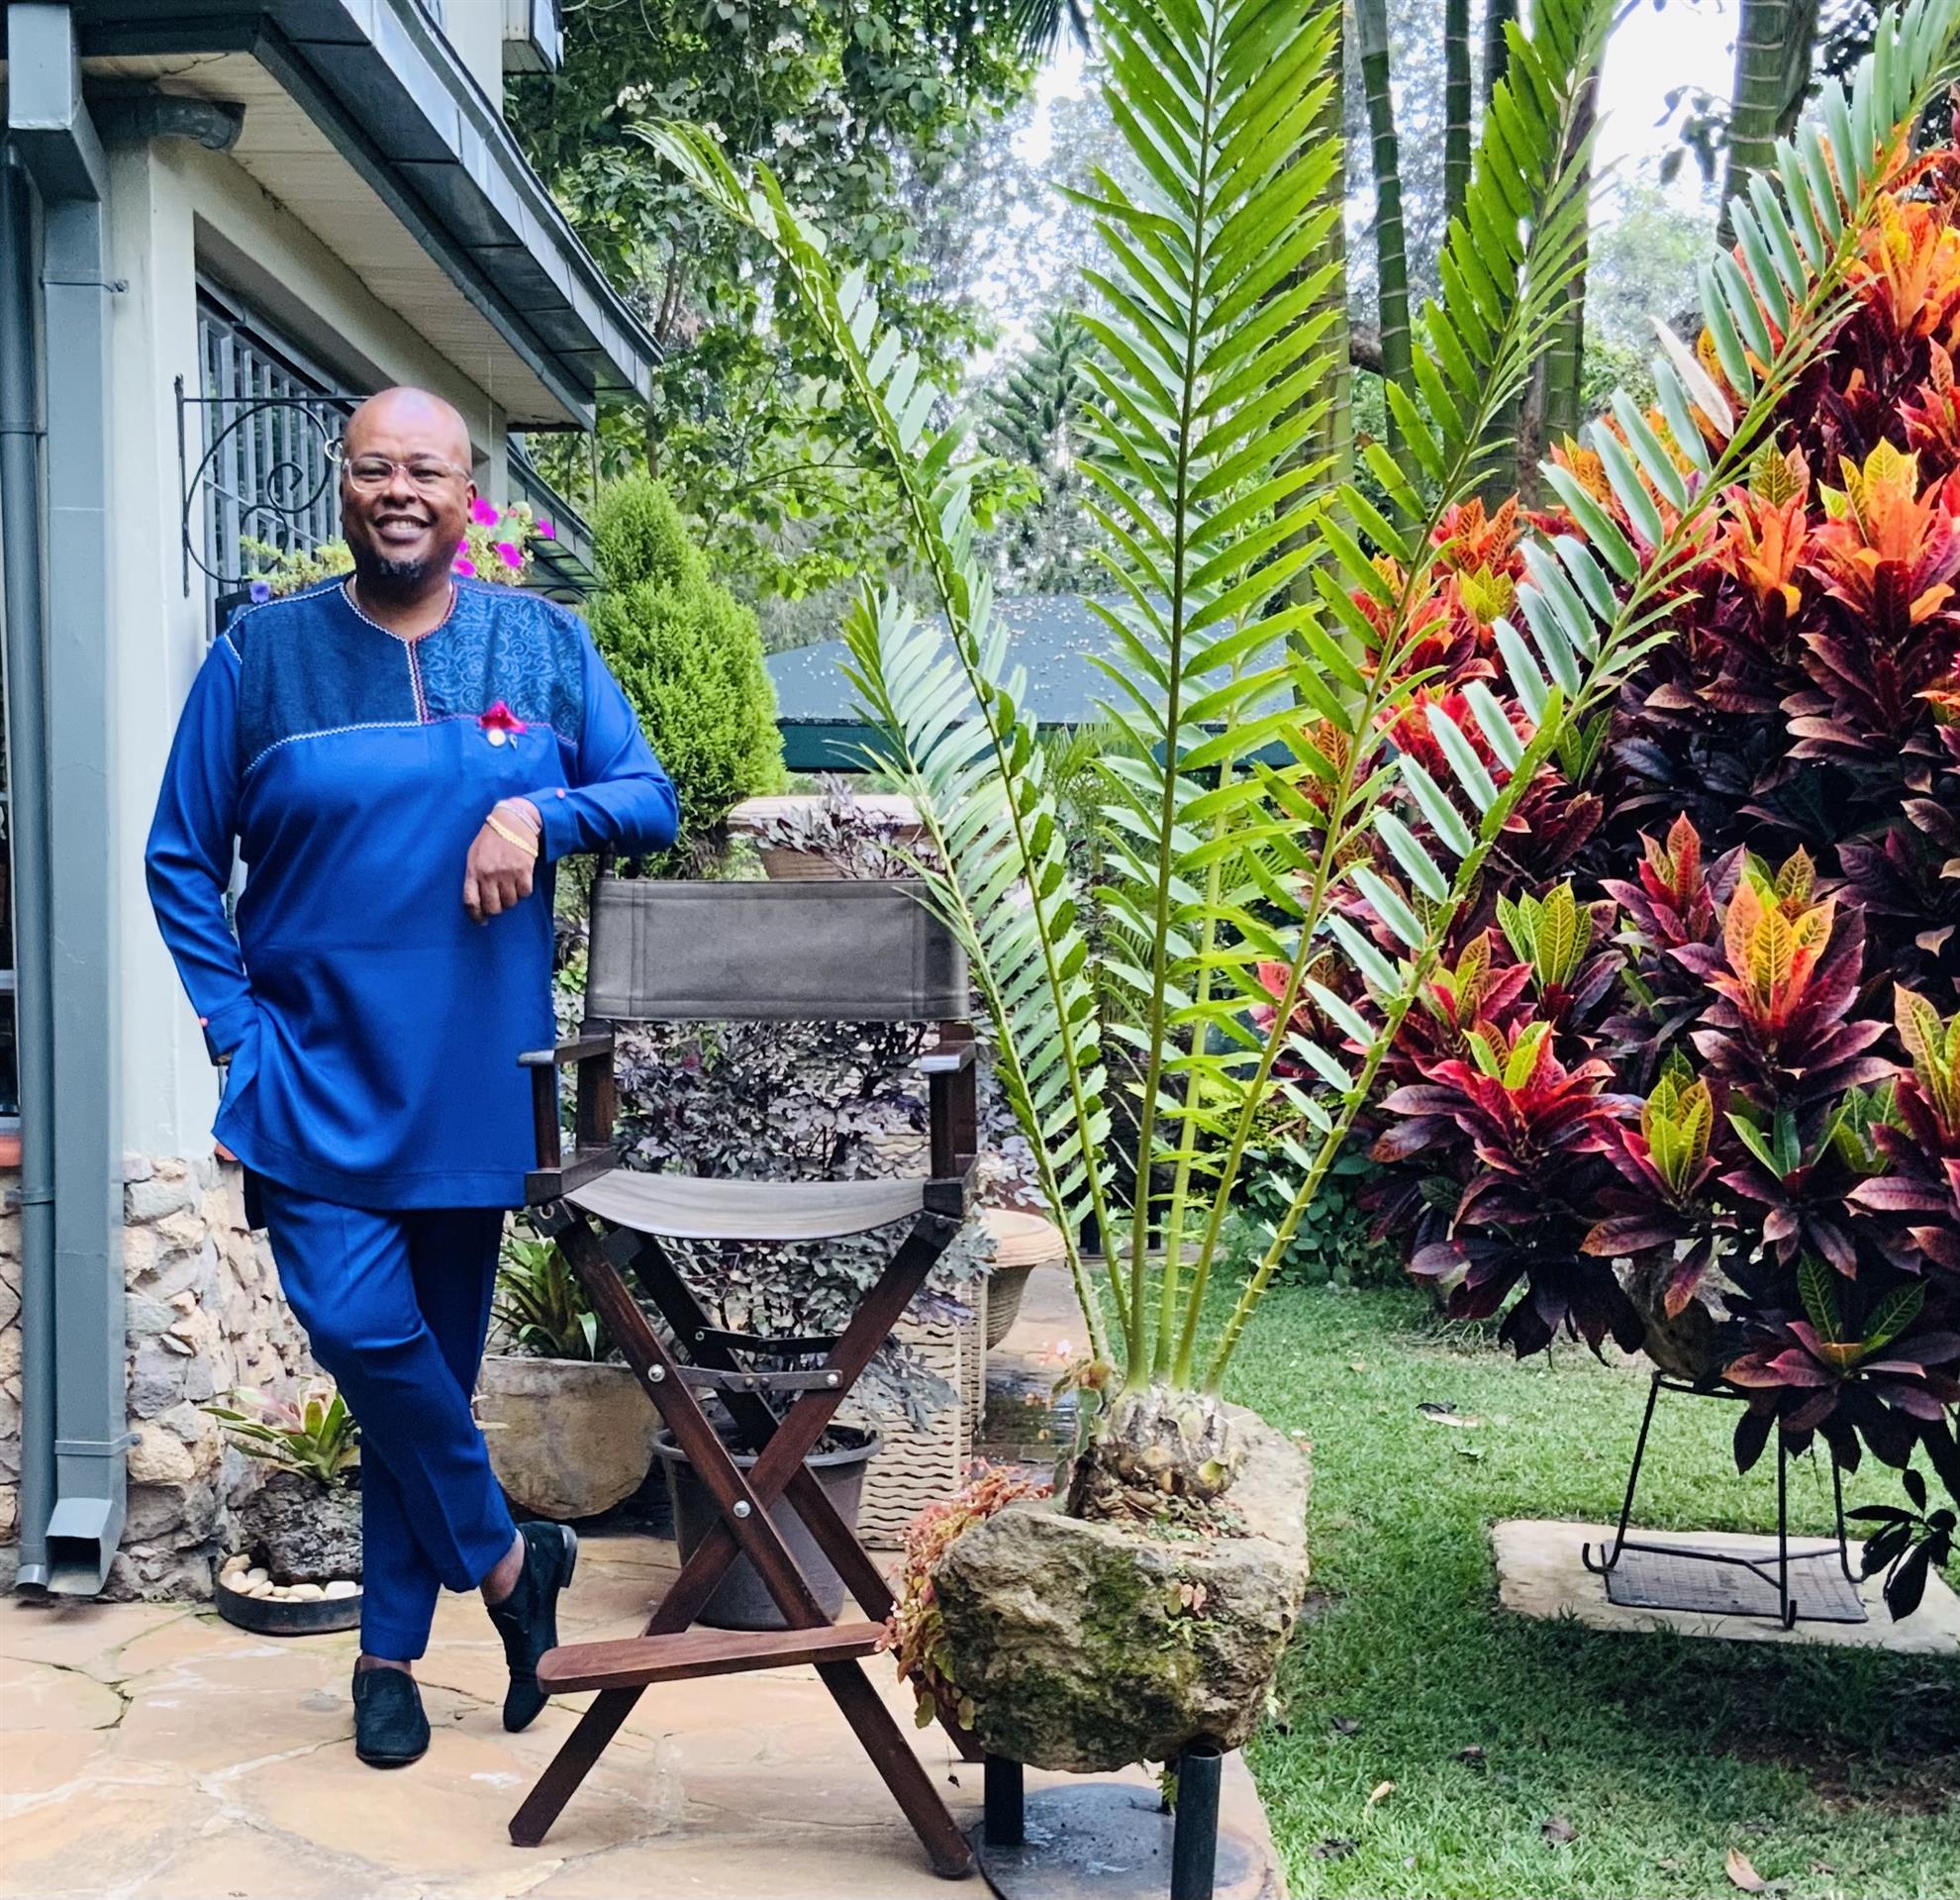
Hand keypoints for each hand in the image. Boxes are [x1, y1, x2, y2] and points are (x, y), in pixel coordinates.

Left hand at [464, 799, 541, 923]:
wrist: (512, 822)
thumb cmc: (491, 840)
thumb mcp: (474, 855)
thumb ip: (474, 876)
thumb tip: (479, 901)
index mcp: (474, 871)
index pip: (471, 902)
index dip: (476, 916)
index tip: (481, 920)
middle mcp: (489, 874)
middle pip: (493, 907)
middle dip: (496, 909)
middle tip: (499, 903)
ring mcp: (507, 873)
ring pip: (510, 902)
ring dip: (511, 900)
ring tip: (510, 889)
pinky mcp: (524, 871)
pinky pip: (525, 893)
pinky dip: (523, 892)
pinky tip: (521, 882)